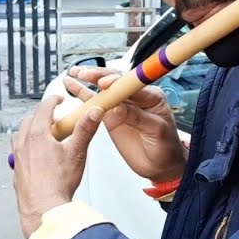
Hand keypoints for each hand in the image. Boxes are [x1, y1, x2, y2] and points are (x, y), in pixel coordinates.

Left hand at [11, 94, 103, 238]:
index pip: (43, 108)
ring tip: (46, 136)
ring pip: (20, 135)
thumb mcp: (77, 152)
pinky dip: (26, 147)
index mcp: (37, 135)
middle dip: (42, 116)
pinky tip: (37, 156)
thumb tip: (94, 112)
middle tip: (56, 120)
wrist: (43, 208)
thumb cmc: (58, 184)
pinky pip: (18, 151)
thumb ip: (86, 129)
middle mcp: (23, 144)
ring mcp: (17, 157)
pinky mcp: (16, 170)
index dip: (53, 100)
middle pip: (30, 120)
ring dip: (31, 130)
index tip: (59, 99)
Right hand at [64, 66, 185, 180]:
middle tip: (84, 73)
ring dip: (88, 80)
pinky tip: (72, 86)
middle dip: (98, 75)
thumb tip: (118, 107)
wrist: (161, 165)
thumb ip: (138, 118)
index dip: (117, 82)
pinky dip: (83, 95)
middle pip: (115, 81)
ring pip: (103, 89)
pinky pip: (95, 103)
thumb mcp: (156, 131)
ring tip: (74, 73)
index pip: (131, 84)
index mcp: (151, 96)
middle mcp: (135, 97)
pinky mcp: (111, 116)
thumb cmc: (166, 147)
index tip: (104, 83)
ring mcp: (121, 106)